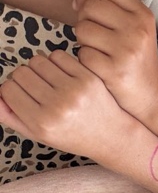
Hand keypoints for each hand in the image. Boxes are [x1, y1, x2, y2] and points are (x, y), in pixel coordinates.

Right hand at [0, 50, 130, 161]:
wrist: (111, 136)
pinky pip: (57, 55)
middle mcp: (57, 107)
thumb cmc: (72, 135)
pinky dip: (56, 62)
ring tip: (50, 81)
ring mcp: (74, 91)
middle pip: (21, 72)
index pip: (8, 89)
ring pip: (37, 61)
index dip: (12, 90)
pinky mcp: (87, 78)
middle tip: (38, 88)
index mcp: (41, 123)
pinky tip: (64, 75)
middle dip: (25, 78)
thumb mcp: (39, 134)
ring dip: (39, 68)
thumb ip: (12, 117)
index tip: (23, 96)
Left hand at [73, 0, 157, 120]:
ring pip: (82, 30)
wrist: (150, 95)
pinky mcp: (114, 71)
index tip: (83, 5)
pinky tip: (98, 66)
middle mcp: (137, 30)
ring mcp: (127, 51)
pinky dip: (85, 60)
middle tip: (92, 33)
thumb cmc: (135, 56)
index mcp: (143, 15)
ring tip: (96, 50)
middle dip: (83, 18)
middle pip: (90, 6)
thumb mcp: (128, 23)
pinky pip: (82, 54)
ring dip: (82, 40)